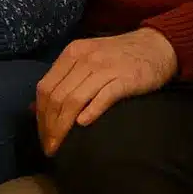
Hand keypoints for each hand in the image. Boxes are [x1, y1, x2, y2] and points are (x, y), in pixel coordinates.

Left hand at [35, 28, 176, 155]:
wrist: (156, 46)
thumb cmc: (119, 56)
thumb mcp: (87, 58)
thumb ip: (65, 77)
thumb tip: (36, 107)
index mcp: (72, 54)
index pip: (45, 87)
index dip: (40, 114)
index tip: (42, 135)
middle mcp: (84, 59)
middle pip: (56, 97)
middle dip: (49, 126)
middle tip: (49, 147)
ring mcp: (104, 68)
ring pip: (74, 99)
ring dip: (63, 126)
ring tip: (60, 146)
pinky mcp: (124, 78)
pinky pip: (103, 96)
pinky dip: (90, 112)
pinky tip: (83, 125)